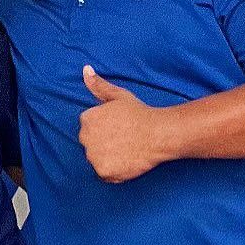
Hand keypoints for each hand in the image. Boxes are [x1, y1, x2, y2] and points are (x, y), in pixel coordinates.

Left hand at [78, 66, 168, 182]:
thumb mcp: (118, 95)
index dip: (106, 129)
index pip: (90, 128)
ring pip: (97, 159)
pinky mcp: (103, 171)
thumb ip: (98, 85)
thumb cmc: (140, 113)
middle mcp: (85, 137)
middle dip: (104, 143)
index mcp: (86, 119)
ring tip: (126, 149)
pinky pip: (105, 174)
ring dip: (108, 157)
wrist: (159, 133)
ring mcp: (93, 156)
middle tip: (124, 139)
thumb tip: (85, 69)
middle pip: (91, 144)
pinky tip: (127, 160)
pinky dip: (114, 171)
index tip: (120, 128)